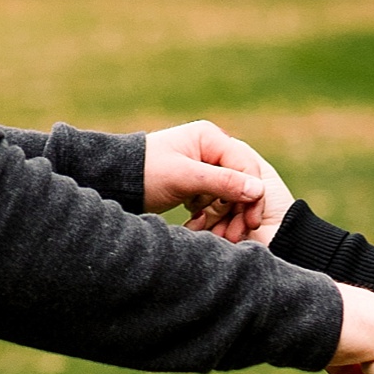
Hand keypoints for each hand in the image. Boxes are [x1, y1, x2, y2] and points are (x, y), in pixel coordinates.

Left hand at [145, 118, 287, 241]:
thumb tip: (258, 190)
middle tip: (236, 234)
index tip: (252, 220)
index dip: (252, 193)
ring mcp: (204, 166)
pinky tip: (199, 225)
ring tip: (218, 235)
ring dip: (226, 216)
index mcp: (210, 138)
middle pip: (240, 181)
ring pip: (229, 194)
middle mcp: (211, 149)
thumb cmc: (145, 173)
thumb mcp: (184, 177)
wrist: (115, 182)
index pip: (245, 165)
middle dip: (239, 209)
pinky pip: (214, 200)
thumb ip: (222, 182)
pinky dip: (211, 215)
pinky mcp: (195, 183)